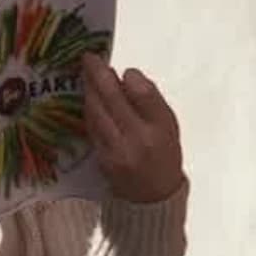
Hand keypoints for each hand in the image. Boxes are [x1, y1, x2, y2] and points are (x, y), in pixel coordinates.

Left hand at [81, 54, 185, 203]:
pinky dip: (89, 109)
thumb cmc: (164, 155)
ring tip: (86, 73)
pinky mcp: (101, 158)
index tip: (124, 69)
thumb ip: (151, 101)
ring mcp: (116, 150)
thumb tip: (127, 76)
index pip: (144, 95)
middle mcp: (138, 139)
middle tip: (89, 57)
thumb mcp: (169, 126)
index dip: (131, 78)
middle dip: (99, 75)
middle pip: (113, 100)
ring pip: (97, 112)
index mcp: (161, 129)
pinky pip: (91, 127)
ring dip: (89, 90)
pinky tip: (88, 97)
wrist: (153, 197)